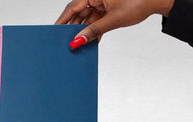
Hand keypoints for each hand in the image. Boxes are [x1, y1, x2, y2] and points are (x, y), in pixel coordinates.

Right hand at [55, 0, 174, 47]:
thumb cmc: (139, 1)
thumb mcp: (113, 20)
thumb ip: (93, 31)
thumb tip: (77, 41)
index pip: (72, 7)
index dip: (62, 21)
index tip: (53, 33)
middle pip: (77, 14)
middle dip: (72, 29)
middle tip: (65, 44)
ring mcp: (101, 2)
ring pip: (86, 19)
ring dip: (83, 33)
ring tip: (78, 46)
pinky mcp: (106, 8)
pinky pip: (94, 20)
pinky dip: (92, 31)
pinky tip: (90, 42)